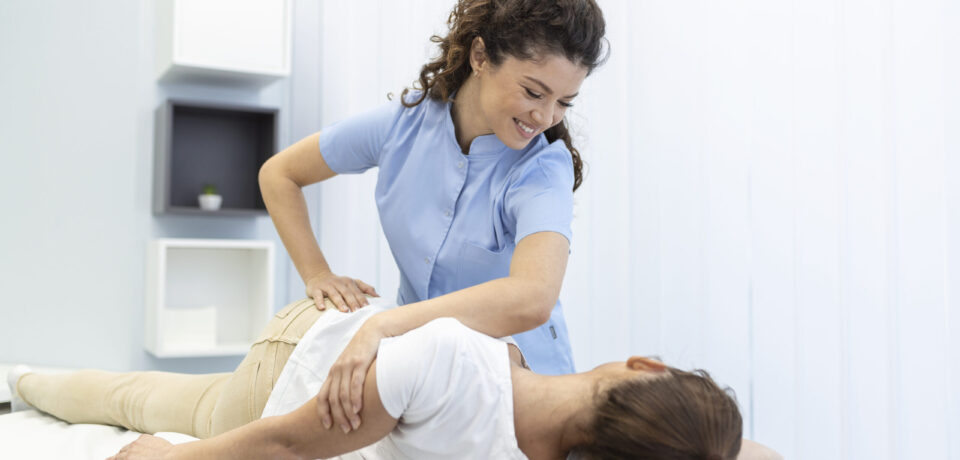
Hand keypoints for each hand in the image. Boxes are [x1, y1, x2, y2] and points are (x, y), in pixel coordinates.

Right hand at [106, 434, 172, 459]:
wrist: (170, 458)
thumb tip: (128, 458)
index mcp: (127, 459)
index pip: (112, 459)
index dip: (110, 459)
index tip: (108, 459)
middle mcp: (129, 451)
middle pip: (119, 453)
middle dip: (120, 457)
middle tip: (125, 459)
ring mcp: (136, 443)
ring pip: (128, 446)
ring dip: (130, 450)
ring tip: (137, 455)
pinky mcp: (144, 437)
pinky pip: (138, 440)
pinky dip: (140, 444)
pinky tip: (146, 448)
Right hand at [306, 270, 378, 311]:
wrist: (318, 275)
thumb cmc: (339, 283)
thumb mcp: (352, 283)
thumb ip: (366, 288)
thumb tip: (379, 296)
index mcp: (349, 282)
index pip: (357, 292)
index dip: (362, 300)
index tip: (368, 309)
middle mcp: (339, 283)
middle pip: (347, 293)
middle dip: (353, 302)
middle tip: (358, 312)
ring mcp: (327, 286)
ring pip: (334, 294)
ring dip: (339, 302)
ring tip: (344, 311)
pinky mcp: (316, 289)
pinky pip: (318, 295)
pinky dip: (319, 301)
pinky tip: (322, 308)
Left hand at [315, 316, 384, 432]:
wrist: (374, 330)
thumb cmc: (365, 350)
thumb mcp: (352, 365)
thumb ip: (348, 380)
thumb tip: (349, 400)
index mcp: (334, 372)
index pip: (322, 396)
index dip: (323, 413)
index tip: (327, 427)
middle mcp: (337, 370)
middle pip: (333, 399)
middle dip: (338, 417)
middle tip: (345, 430)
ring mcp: (348, 366)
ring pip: (343, 395)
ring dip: (348, 412)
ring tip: (354, 425)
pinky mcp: (360, 362)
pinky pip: (355, 384)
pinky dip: (355, 398)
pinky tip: (358, 409)